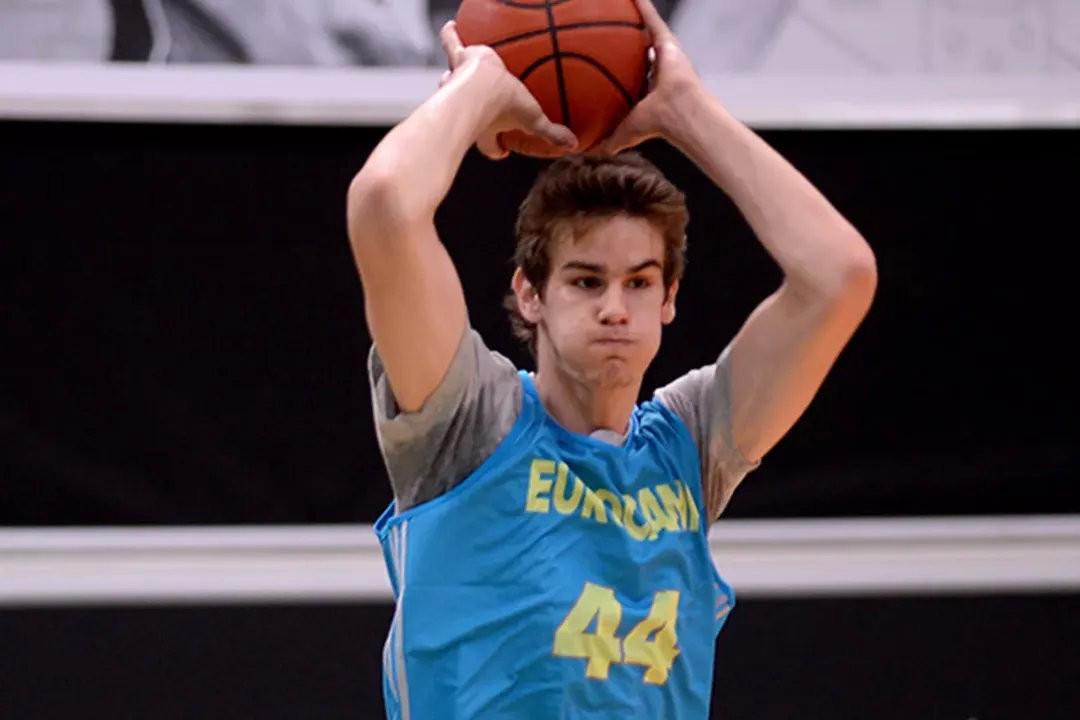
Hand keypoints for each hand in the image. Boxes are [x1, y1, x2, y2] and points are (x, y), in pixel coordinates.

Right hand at [438, 22, 576, 159]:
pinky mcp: (458, 60)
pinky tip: (453, 26)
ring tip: (464, 68)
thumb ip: (551, 132)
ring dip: (456, 77)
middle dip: (475, 114)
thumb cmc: (504, 106)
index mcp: (488, 129)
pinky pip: (452, 45)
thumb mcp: (534, 120)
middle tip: (480, 104)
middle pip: (469, 113)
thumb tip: (572, 145)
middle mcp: (469, 107)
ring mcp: (459, 83)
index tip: (503, 150)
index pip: (491, 147)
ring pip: (454, 82)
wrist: (482, 85)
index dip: (496, 149)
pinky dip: (451, 36)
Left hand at [596, 0, 703, 154]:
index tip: (604, 61)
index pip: (629, 75)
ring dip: (632, 16)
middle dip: (623, 40)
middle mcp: (656, 68)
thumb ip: (607, 141)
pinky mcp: (668, 42)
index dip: (617, 68)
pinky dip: (640, 5)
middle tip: (606, 31)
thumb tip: (584, 153)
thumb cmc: (655, 125)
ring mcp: (663, 54)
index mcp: (647, 88)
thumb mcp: (624, 133)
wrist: (677, 113)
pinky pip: (650, 17)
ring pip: (643, 30)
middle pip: (635, 49)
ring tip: (615, 5)